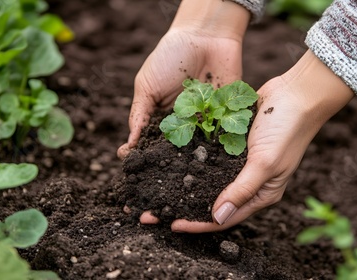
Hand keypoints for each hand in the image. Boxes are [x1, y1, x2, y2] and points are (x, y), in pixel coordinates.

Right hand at [117, 0, 249, 158]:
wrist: (206, 36)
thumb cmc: (171, 57)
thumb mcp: (147, 85)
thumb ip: (140, 114)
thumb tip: (129, 144)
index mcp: (162, 118)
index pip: (151, 142)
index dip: (143, 154)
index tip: (133, 164)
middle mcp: (183, 123)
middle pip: (176, 149)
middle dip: (170, 161)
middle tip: (163, 172)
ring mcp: (205, 122)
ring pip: (199, 147)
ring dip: (195, 157)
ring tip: (189, 169)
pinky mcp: (227, 117)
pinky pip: (224, 135)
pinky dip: (221, 145)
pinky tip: (215, 155)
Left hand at [170, 50, 354, 232]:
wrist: (297, 93)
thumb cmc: (287, 129)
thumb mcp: (265, 163)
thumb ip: (241, 190)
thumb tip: (217, 217)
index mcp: (262, 193)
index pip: (226, 217)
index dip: (199, 223)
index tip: (173, 225)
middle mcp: (250, 181)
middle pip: (214, 200)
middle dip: (187, 206)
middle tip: (158, 210)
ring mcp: (241, 162)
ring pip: (210, 179)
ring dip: (187, 184)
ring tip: (160, 188)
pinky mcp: (234, 143)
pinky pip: (211, 157)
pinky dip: (195, 161)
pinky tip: (174, 162)